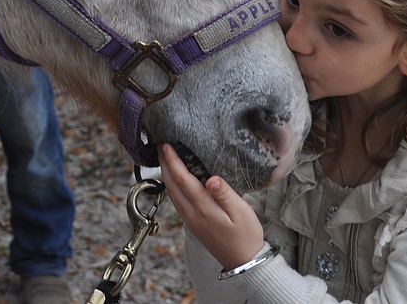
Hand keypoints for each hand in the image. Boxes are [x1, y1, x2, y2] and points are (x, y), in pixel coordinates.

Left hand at [159, 143, 265, 269]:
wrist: (243, 261)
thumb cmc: (246, 235)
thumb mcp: (241, 211)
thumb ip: (225, 194)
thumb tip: (211, 178)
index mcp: (204, 209)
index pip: (183, 180)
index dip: (173, 161)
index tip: (166, 145)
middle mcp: (192, 215)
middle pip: (172, 186)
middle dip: (164, 165)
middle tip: (160, 146)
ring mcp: (190, 221)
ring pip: (172, 194)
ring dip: (166, 175)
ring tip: (165, 159)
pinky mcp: (193, 224)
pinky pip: (177, 201)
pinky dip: (172, 186)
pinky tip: (175, 180)